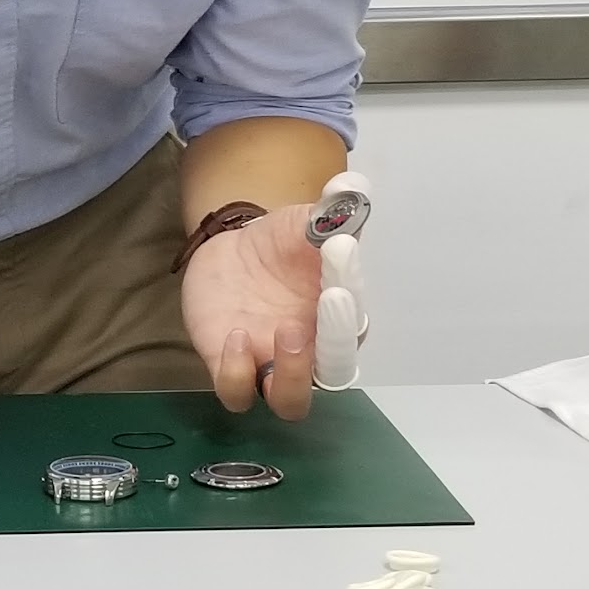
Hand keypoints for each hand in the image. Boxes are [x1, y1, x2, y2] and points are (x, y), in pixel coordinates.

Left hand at [182, 174, 370, 419]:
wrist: (232, 250)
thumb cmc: (280, 243)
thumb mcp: (304, 220)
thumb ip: (331, 210)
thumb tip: (354, 186)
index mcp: (341, 315)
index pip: (357, 313)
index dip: (351, 281)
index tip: (338, 245)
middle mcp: (313, 349)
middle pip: (336, 372)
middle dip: (337, 341)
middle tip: (330, 297)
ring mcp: (271, 363)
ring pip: (291, 402)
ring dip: (291, 375)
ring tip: (282, 332)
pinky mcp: (231, 367)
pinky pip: (238, 392)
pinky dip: (237, 373)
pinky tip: (235, 334)